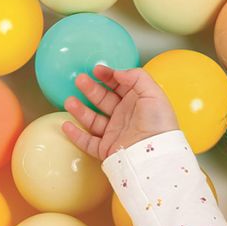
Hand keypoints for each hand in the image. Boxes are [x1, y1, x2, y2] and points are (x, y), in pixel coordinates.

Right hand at [60, 64, 179, 160]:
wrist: (156, 155)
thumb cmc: (159, 125)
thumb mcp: (154, 94)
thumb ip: (137, 77)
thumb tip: (118, 72)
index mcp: (137, 104)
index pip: (119, 87)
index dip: (108, 77)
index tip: (97, 70)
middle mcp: (125, 118)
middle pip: (103, 100)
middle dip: (91, 89)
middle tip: (80, 80)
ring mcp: (115, 134)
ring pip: (93, 120)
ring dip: (80, 110)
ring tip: (70, 102)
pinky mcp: (108, 150)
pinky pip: (88, 143)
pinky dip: (76, 135)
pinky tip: (67, 125)